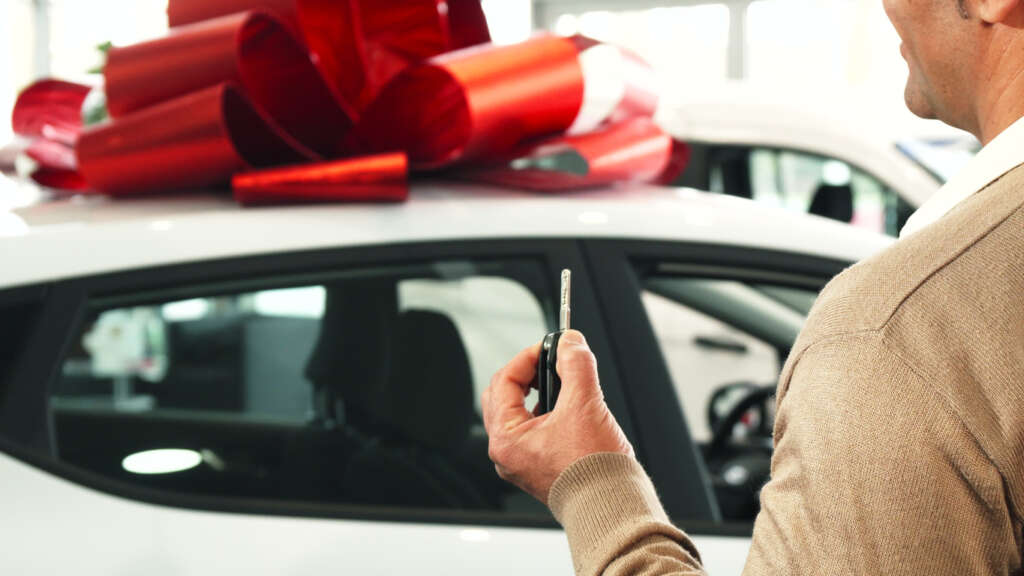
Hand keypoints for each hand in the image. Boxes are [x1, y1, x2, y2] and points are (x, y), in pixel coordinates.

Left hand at [481, 330, 634, 504]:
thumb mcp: (585, 404)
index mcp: (506, 438)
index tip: (550, 347)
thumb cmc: (593, 470)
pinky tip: (569, 410)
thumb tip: (571, 342)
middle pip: (505, 396)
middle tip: (552, 362)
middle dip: (529, 374)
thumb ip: (576, 365)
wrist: (611, 505)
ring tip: (564, 385)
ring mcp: (522, 462)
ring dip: (538, 393)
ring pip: (519, 413)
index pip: (505, 381)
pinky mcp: (539, 467)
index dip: (528, 357)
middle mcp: (507, 453)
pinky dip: (547, 413)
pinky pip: (533, 430)